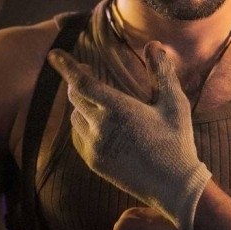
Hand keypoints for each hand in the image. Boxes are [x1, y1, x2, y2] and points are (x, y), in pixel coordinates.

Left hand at [47, 41, 211, 229]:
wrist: (174, 186)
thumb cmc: (177, 140)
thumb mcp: (175, 102)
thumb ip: (161, 71)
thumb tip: (153, 44)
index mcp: (119, 109)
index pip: (83, 83)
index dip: (66, 66)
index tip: (53, 54)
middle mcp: (101, 128)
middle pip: (76, 97)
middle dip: (78, 81)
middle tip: (86, 70)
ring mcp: (95, 147)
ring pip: (76, 117)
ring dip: (82, 105)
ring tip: (99, 100)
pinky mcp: (94, 162)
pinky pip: (79, 136)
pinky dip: (84, 125)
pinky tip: (101, 124)